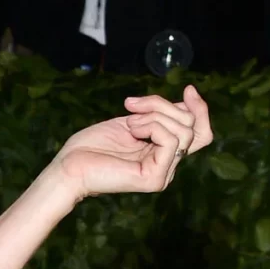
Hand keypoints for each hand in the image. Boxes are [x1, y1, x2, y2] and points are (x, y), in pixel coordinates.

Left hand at [44, 87, 211, 207]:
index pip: (200, 132)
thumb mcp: (133, 120)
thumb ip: (160, 114)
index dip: (200, 109)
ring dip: (154, 115)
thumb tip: (187, 99)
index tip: (188, 89)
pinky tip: (131, 130)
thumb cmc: (92, 145)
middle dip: (162, 105)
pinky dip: (152, 126)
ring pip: (183, 130)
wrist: (69, 166)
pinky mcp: (155, 179)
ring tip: (128, 123)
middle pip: (190, 125)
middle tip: (131, 106)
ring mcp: (163, 174)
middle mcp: (167, 165)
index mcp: (163, 153)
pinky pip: (171, 140)